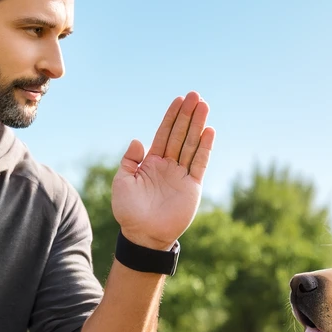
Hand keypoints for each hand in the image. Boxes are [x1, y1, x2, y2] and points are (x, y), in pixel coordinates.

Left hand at [111, 92, 214, 250]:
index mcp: (151, 162)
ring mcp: (181, 175)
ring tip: (204, 106)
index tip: (179, 100)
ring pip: (191, 144)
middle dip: (187, 115)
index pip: (164, 134)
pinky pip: (199, 163)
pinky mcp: (192, 186)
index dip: (171, 117)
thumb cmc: (129, 211)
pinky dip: (204, 148)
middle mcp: (168, 165)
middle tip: (196, 96)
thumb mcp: (122, 182)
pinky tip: (209, 131)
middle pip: (180, 135)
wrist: (144, 235)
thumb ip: (129, 161)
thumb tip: (138, 141)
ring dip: (198, 126)